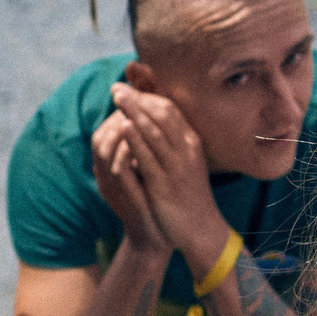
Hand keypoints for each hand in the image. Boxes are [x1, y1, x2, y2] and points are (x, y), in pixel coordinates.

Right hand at [89, 113, 167, 253]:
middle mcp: (103, 175)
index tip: (141, 101)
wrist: (157, 235)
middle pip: (101, 134)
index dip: (121, 114)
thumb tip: (149, 123)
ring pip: (104, 145)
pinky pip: (117, 165)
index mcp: (108, 168)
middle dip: (120, 115)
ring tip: (140, 114)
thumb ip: (141, 150)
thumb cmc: (153, 201)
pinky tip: (144, 137)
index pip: (105, 131)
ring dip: (121, 126)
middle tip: (140, 103)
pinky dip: (128, 147)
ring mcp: (108, 184)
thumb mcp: (145, 171)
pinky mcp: (120, 194)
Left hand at [106, 84, 226, 263]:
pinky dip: (136, 139)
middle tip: (117, 87)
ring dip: (135, 112)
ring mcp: (177, 167)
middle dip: (138, 99)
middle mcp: (187, 150)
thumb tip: (151, 121)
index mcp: (191, 143)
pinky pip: (149, 157)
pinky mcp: (165, 184)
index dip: (148, 96)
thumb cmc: (187, 195)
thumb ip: (170, 142)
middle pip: (162, 114)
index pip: (170, 110)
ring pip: (155, 132)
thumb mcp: (183, 163)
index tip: (129, 86)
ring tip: (117, 97)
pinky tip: (123, 127)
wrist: (199, 229)